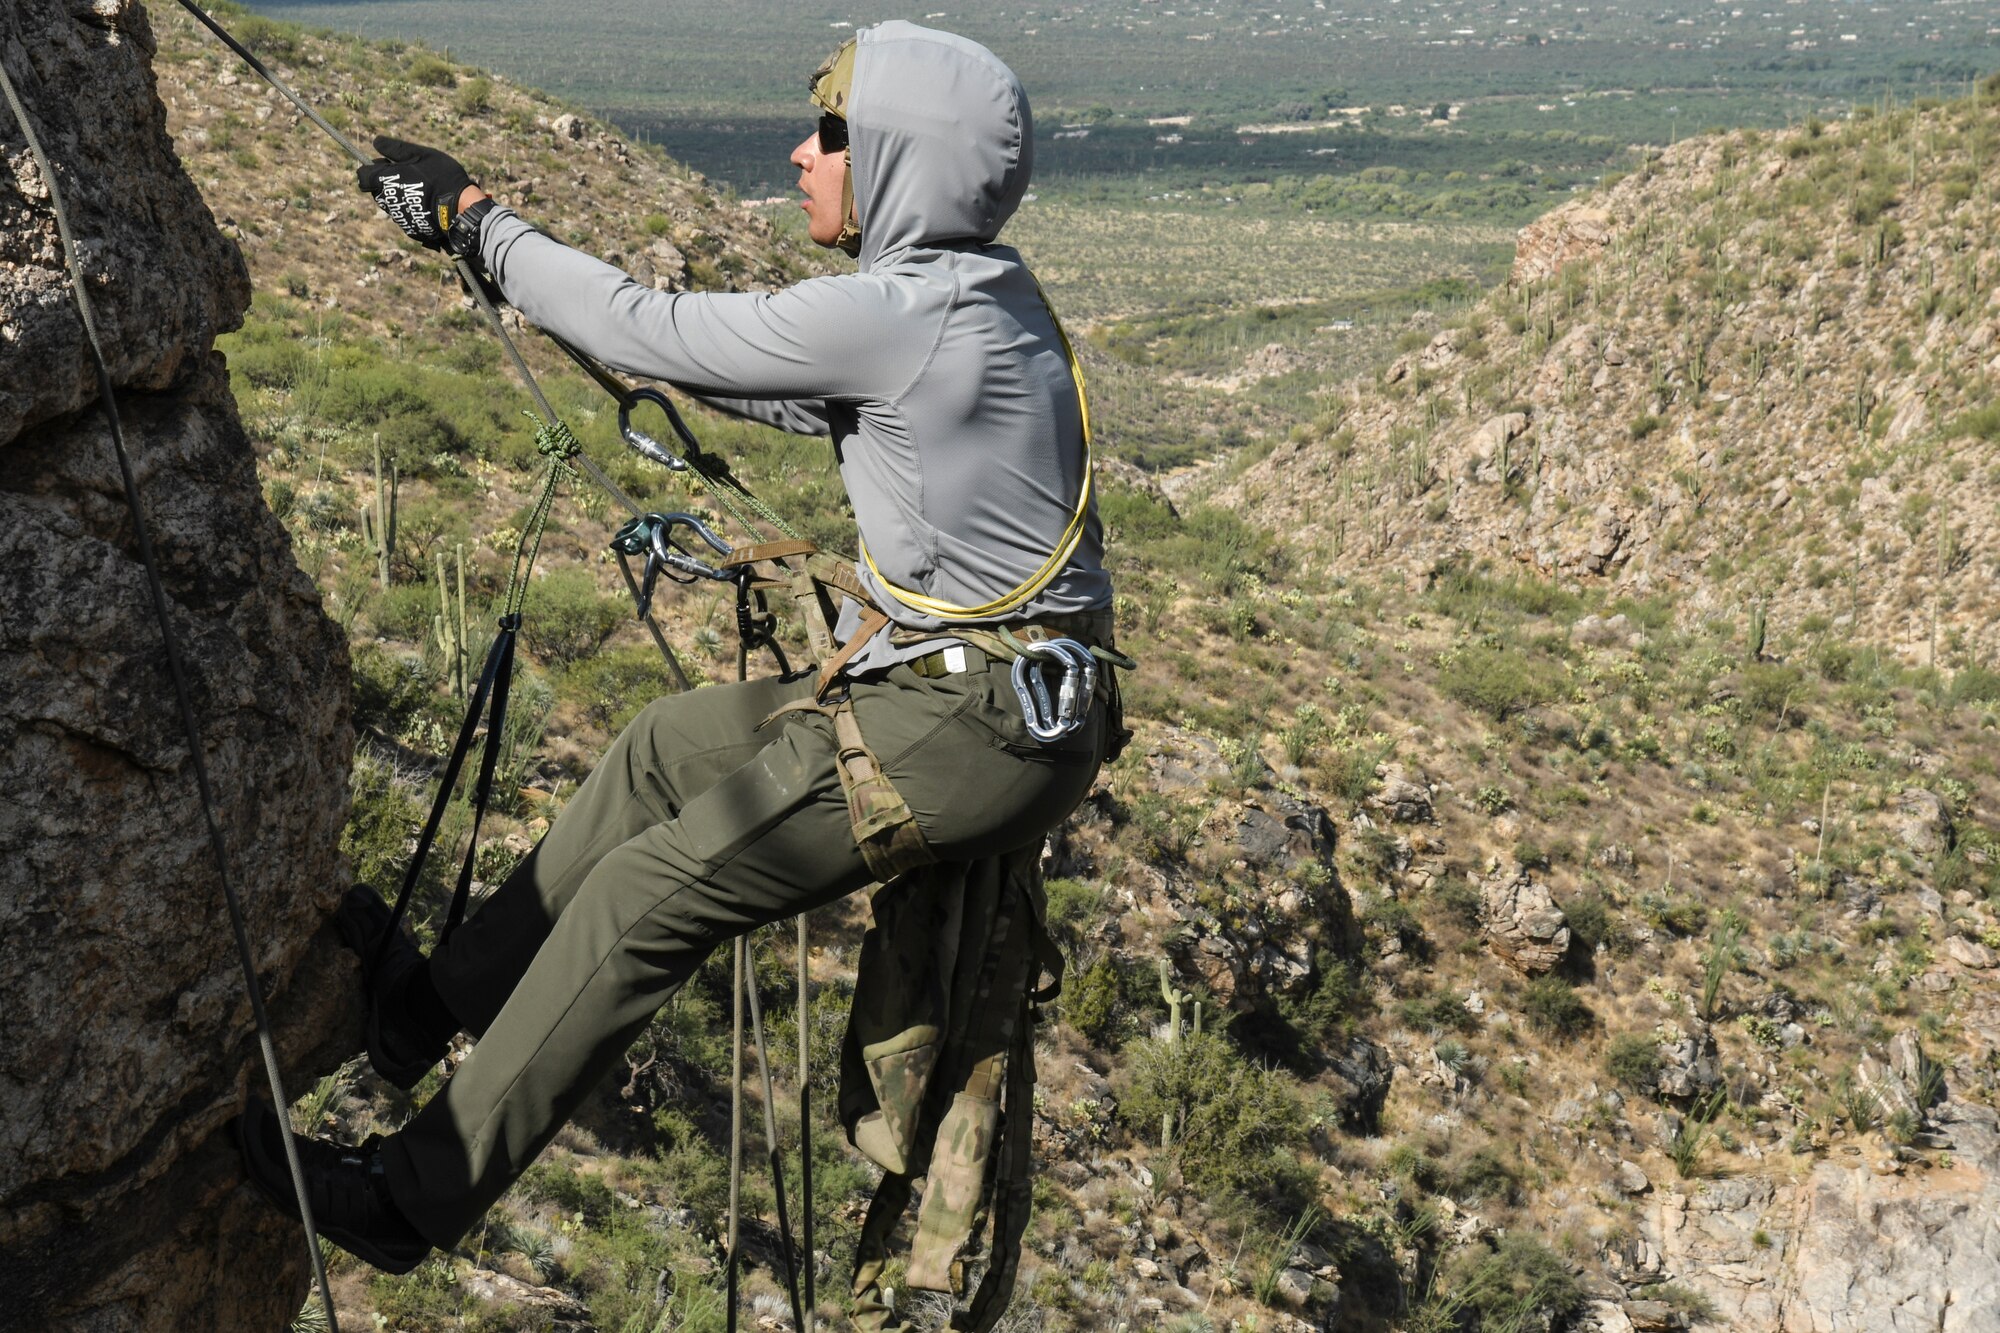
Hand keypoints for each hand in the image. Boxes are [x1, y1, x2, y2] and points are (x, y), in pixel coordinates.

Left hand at [357, 136, 474, 250]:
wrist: (460, 208)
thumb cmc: (441, 176)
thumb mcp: (420, 154)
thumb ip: (396, 148)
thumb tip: (376, 142)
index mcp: (385, 181)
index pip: (363, 176)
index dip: (371, 168)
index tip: (387, 164)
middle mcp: (387, 201)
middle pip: (376, 190)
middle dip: (386, 183)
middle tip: (408, 176)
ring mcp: (398, 217)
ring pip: (390, 204)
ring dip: (399, 196)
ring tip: (420, 190)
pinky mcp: (410, 228)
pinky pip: (405, 216)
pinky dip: (411, 209)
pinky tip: (427, 204)